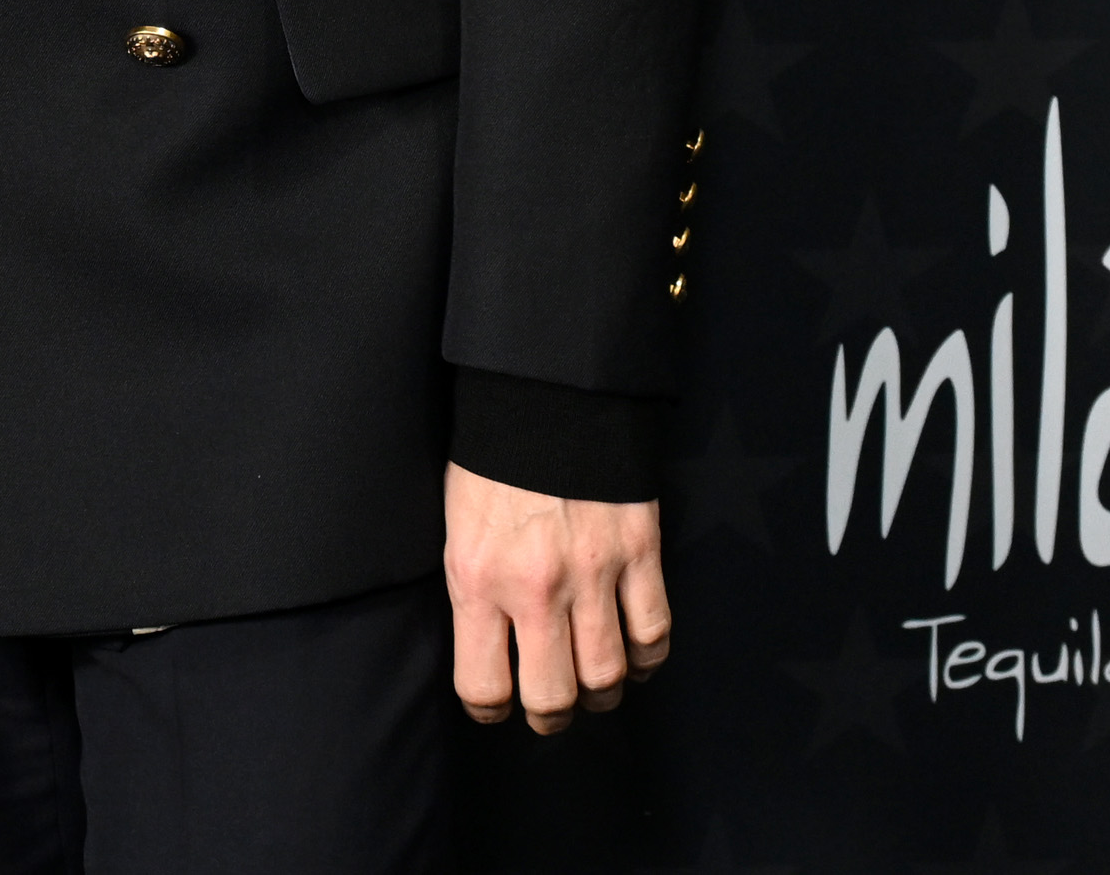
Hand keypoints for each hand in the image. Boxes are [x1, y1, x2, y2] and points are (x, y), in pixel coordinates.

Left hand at [441, 467, 669, 731]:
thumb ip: (473, 589)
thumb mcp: (456, 526)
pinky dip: (646, 656)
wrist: (545, 394)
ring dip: (601, 692)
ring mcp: (595, 572)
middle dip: (550, 716)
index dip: (489, 708)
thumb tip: (488, 644)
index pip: (483, 686)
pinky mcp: (641, 552)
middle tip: (550, 708)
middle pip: (554, 697)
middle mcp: (537, 587)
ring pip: (609, 676)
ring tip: (593, 685)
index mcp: (479, 579)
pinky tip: (633, 653)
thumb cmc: (491, 460)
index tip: (495, 703)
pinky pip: (654, 632)